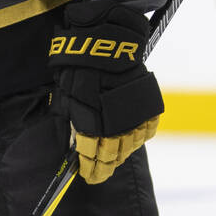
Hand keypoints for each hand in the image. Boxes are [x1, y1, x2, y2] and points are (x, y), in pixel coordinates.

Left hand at [48, 0, 163, 183]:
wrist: (107, 39)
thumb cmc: (80, 64)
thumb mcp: (66, 94)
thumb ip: (72, 120)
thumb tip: (75, 141)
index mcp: (91, 123)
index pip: (91, 158)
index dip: (90, 170)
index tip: (88, 175)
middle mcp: (114, 124)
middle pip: (112, 156)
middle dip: (105, 165)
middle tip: (101, 169)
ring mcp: (133, 114)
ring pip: (130, 145)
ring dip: (122, 152)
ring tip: (115, 152)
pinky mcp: (148, 103)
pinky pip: (147, 129)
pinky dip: (140, 135)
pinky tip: (132, 134)